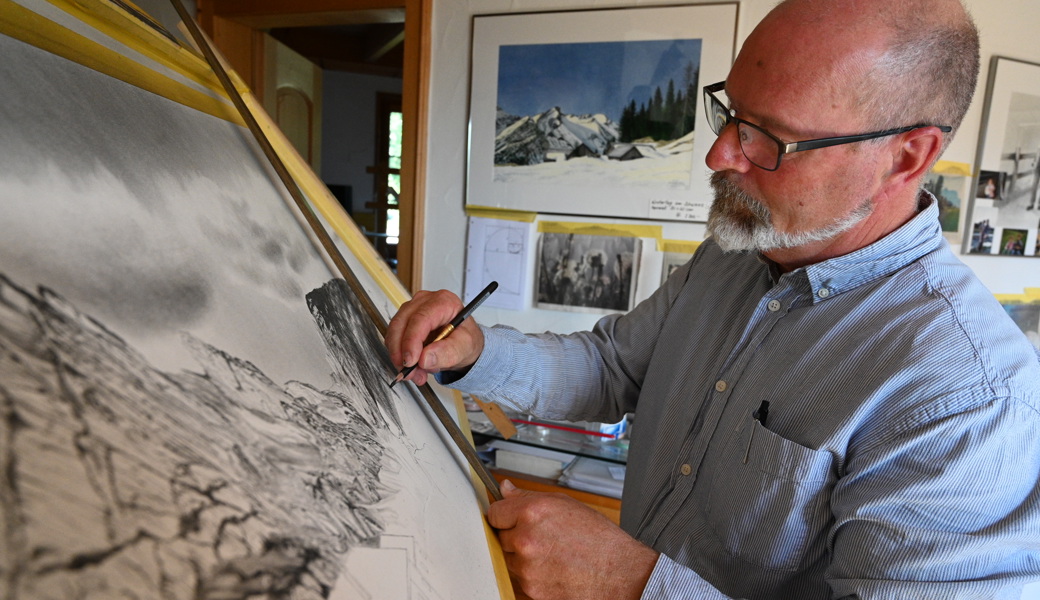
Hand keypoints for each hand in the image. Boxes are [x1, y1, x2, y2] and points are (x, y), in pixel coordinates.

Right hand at [384, 289, 485, 385]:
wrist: (462, 344)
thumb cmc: (465, 340)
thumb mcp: (465, 347)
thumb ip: (448, 352)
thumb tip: (425, 358)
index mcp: (444, 302)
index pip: (421, 318)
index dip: (411, 341)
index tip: (410, 361)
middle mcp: (425, 302)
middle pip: (402, 323)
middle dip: (401, 351)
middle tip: (409, 372)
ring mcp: (412, 310)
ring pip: (394, 331)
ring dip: (400, 356)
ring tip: (417, 373)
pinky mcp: (405, 321)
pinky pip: (394, 338)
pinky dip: (399, 355)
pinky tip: (414, 366)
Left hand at [488, 480, 658, 599]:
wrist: (618, 574)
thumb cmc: (598, 540)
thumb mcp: (565, 505)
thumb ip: (528, 496)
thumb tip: (506, 489)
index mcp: (532, 513)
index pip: (494, 513)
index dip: (503, 515)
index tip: (508, 518)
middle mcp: (525, 540)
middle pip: (500, 537)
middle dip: (515, 536)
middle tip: (540, 537)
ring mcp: (526, 568)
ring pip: (508, 560)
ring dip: (521, 557)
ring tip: (550, 553)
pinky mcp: (530, 590)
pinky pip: (518, 579)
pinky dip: (530, 576)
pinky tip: (551, 568)